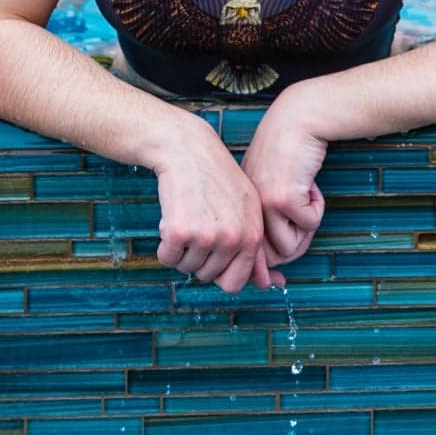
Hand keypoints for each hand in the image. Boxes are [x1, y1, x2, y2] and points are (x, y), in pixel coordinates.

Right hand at [149, 121, 271, 292]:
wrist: (187, 149)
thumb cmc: (216, 181)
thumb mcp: (247, 210)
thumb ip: (255, 249)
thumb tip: (271, 285)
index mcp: (252, 235)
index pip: (234, 283)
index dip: (219, 272)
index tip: (212, 253)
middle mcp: (233, 238)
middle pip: (207, 277)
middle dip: (198, 258)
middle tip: (199, 225)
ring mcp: (207, 236)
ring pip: (186, 268)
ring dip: (181, 249)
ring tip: (188, 217)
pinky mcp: (179, 232)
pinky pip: (166, 258)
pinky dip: (164, 244)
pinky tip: (173, 218)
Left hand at [241, 93, 332, 271]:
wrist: (298, 120)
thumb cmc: (288, 151)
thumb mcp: (270, 185)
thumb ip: (269, 216)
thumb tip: (275, 262)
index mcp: (240, 209)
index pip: (248, 253)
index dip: (263, 272)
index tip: (278, 283)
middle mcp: (247, 211)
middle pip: (273, 256)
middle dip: (298, 243)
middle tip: (306, 215)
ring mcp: (264, 205)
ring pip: (291, 246)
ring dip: (307, 226)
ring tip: (306, 197)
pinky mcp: (283, 199)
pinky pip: (310, 224)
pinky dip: (317, 207)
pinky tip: (311, 184)